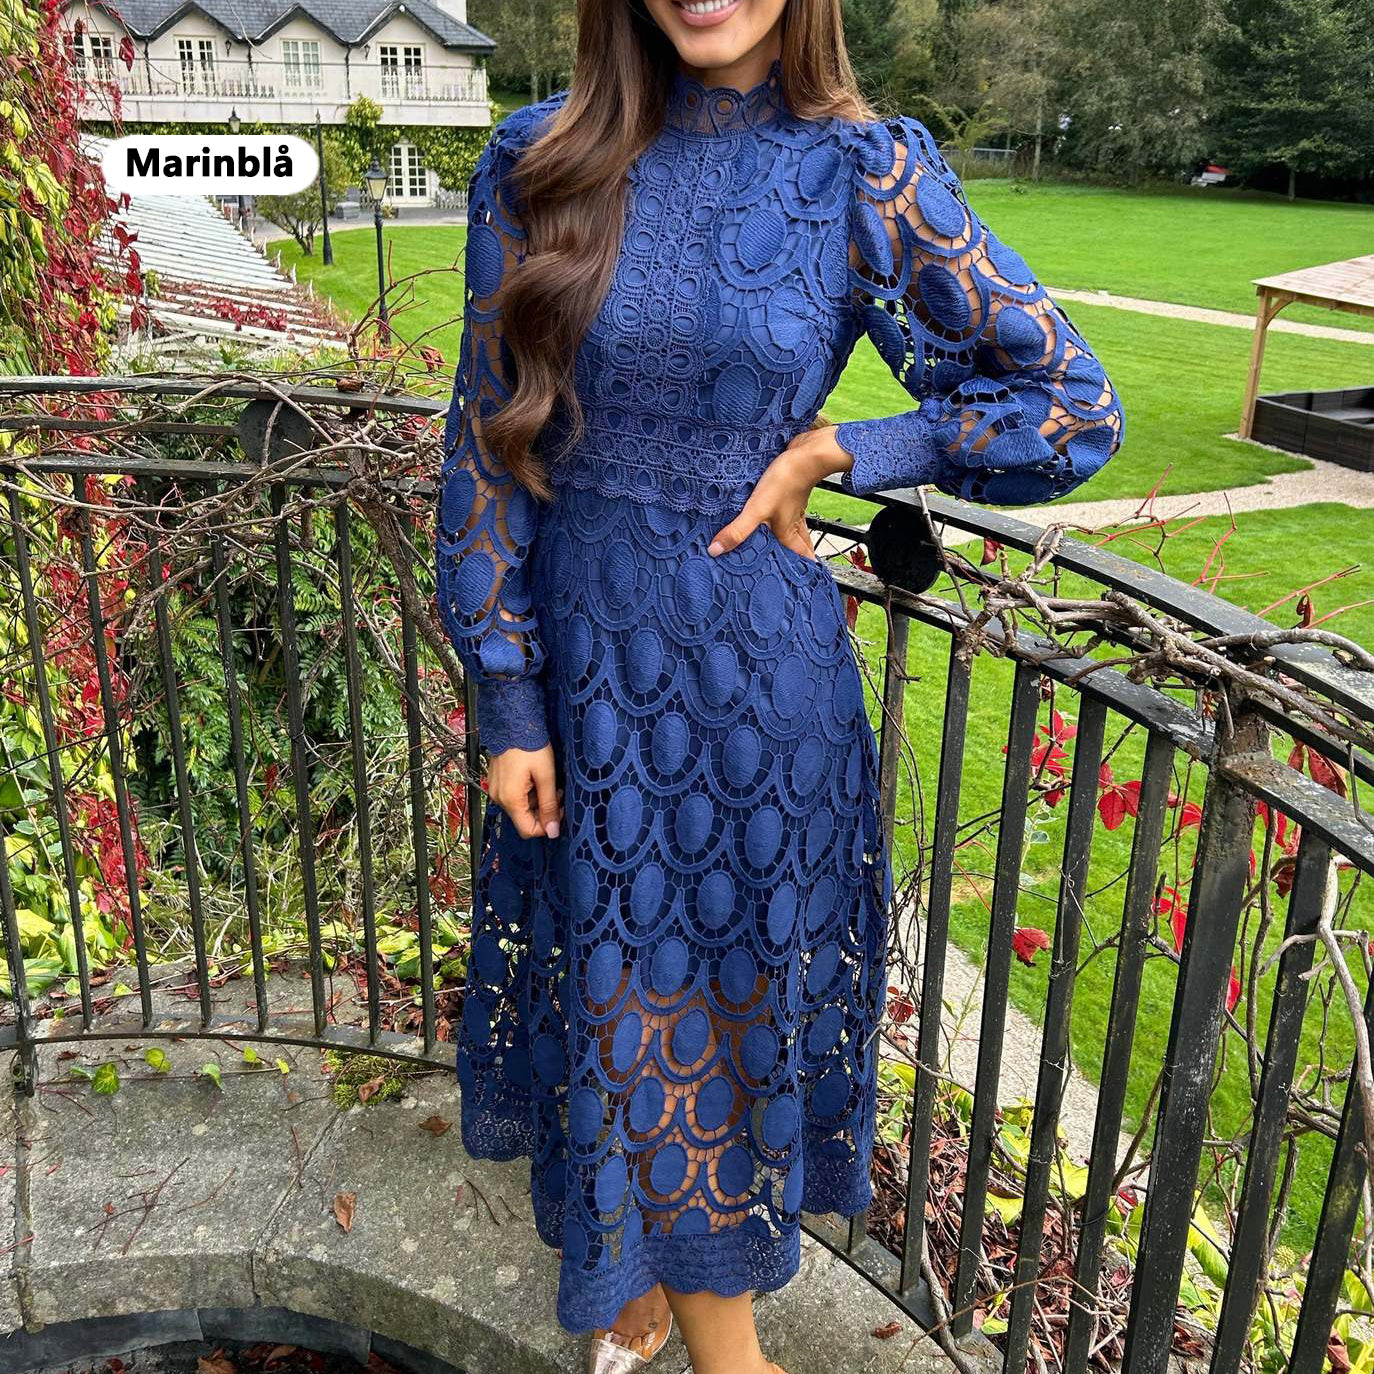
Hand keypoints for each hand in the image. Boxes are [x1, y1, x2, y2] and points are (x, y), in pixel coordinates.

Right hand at [487, 744, 563, 839]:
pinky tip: (537, 778)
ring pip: (521, 807)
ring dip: (538, 800)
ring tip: (549, 782)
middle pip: (524, 819)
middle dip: (544, 811)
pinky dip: (528, 792)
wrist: (512, 723)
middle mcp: (499, 799)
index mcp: (511, 800)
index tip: (560, 809)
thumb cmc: (530, 746)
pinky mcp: (497, 782)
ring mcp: (496, 790)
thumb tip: (553, 832)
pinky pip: (515, 796)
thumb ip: (549, 805)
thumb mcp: (546, 775)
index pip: (528, 830)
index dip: (547, 825)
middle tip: (558, 792)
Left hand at [706, 425, 853, 560]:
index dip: (801, 572)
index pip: (799, 559)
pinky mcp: (788, 492)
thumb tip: (716, 551)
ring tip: (777, 545)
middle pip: (798, 546)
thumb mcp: (757, 509)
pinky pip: (786, 510)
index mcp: (788, 533)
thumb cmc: (786, 482)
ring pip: (793, 529)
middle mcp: (792, 523)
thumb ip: (738, 531)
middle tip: (784, 568)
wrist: (806, 453)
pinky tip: (773, 513)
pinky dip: (783, 516)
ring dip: (788, 538)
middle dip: (793, 558)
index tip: (798, 584)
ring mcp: (792, 507)